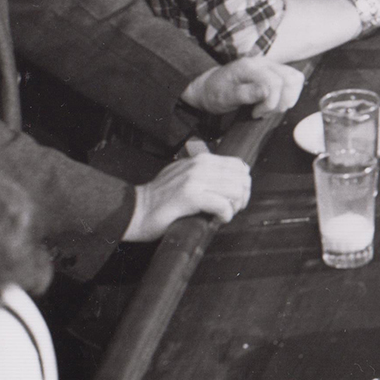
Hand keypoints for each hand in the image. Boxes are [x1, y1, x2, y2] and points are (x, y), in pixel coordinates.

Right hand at [126, 141, 251, 242]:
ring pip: (236, 190)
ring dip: (234, 207)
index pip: (239, 165)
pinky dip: (226, 215)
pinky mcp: (190, 196)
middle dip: (242, 197)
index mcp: (201, 159)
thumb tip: (231, 179)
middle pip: (241, 178)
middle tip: (231, 209)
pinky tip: (217, 220)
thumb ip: (206, 173)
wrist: (136, 211)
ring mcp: (194, 179)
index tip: (234, 198)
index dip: (243, 183)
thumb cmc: (161, 199)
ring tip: (223, 215)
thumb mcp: (185, 176)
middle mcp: (200, 165)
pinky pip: (223, 205)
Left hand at [180, 58, 303, 120]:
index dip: (271, 103)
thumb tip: (266, 92)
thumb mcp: (224, 97)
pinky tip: (274, 102)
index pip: (275, 83)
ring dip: (287, 98)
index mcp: (249, 66)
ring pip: (295, 78)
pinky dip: (288, 94)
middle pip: (290, 79)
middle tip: (264, 112)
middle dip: (281, 102)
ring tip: (269, 108)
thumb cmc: (215, 93)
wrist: (210, 86)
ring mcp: (270, 65)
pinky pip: (292, 80)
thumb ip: (245, 94)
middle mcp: (263, 62)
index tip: (256, 114)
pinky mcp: (275, 71)